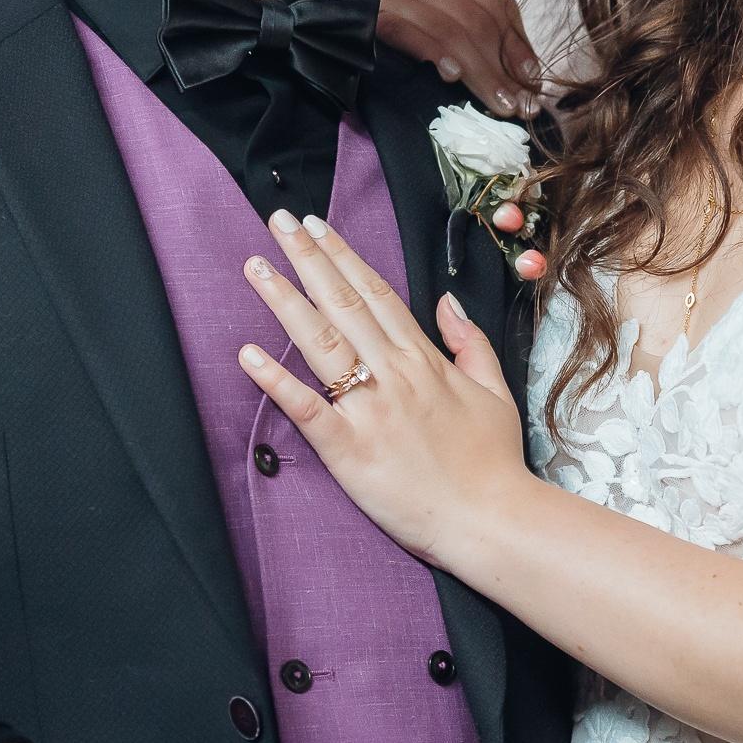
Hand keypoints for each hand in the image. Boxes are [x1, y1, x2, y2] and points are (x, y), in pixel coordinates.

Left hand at [238, 210, 533, 568]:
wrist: (491, 519)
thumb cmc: (492, 461)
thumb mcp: (494, 389)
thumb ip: (469, 341)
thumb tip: (448, 301)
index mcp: (424, 360)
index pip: (376, 294)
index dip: (343, 256)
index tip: (317, 227)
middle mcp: (394, 375)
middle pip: (343, 304)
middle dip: (308, 259)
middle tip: (277, 223)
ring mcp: (370, 411)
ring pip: (320, 343)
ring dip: (284, 302)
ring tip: (255, 268)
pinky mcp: (349, 451)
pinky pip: (307, 410)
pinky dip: (276, 381)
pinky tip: (248, 354)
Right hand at [368, 0, 543, 118]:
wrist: (332, 44)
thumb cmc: (402, 54)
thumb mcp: (456, 45)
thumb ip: (495, 52)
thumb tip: (532, 81)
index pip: (496, 1)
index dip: (518, 44)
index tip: (532, 83)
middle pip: (476, 19)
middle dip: (502, 68)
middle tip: (519, 107)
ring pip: (449, 27)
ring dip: (479, 71)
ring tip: (497, 104)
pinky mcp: (369, 14)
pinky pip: (405, 30)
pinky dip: (432, 52)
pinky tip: (451, 76)